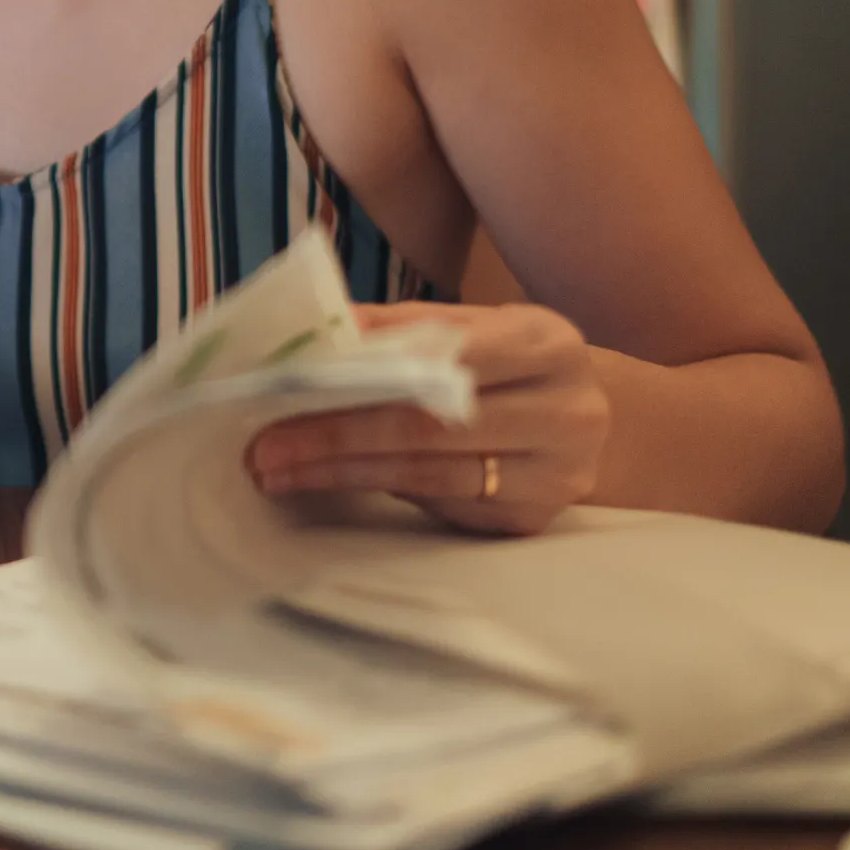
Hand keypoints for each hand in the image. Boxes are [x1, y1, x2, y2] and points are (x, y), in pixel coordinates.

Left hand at [242, 301, 610, 534]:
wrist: (586, 421)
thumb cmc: (508, 365)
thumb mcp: (473, 328)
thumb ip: (400, 328)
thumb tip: (311, 331)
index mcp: (548, 343)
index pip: (445, 356)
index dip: (364, 372)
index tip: (290, 383)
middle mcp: (567, 412)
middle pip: (430, 424)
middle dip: (334, 432)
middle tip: (263, 444)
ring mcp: (557, 476)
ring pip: (428, 472)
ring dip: (341, 471)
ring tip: (278, 468)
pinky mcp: (531, 521)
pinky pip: (439, 505)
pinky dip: (376, 490)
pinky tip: (327, 483)